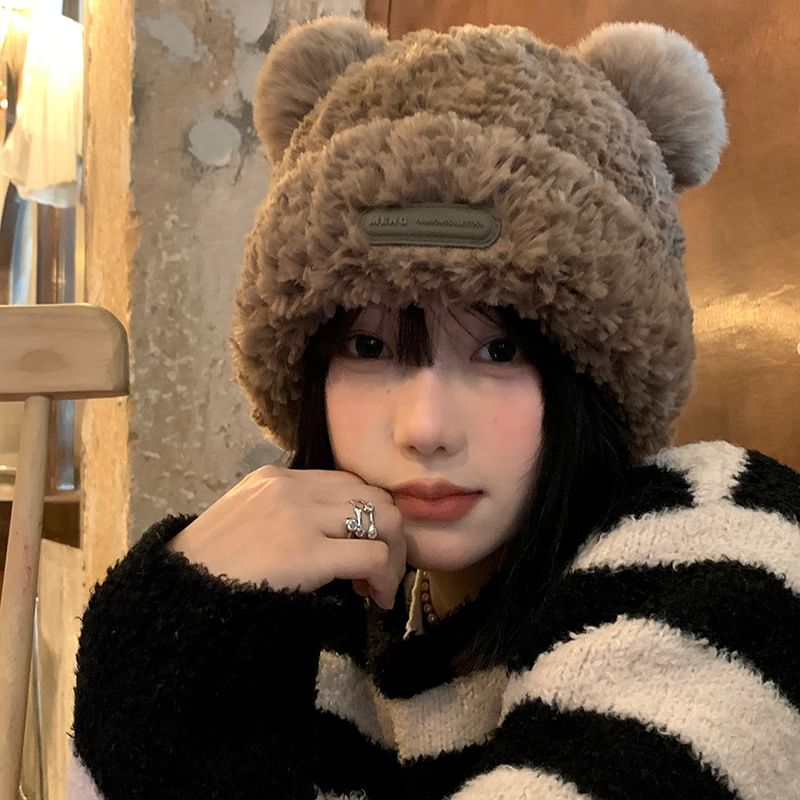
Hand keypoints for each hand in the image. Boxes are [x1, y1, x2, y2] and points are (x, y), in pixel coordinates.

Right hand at [166, 465, 406, 608]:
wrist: (172, 596)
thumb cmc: (206, 570)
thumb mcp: (245, 522)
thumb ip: (287, 516)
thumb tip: (336, 536)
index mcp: (276, 477)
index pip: (348, 483)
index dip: (367, 518)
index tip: (360, 552)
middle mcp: (291, 487)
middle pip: (373, 496)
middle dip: (389, 535)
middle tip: (377, 573)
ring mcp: (299, 516)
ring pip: (385, 519)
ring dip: (393, 556)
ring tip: (378, 588)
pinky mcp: (305, 552)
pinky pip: (373, 555)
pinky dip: (385, 578)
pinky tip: (373, 599)